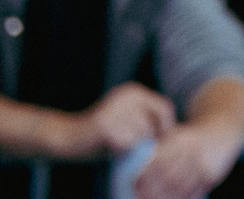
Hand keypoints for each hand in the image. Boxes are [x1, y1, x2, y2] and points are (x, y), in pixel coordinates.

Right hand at [58, 83, 176, 157]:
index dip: (166, 127)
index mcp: (133, 92)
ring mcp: (116, 109)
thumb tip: (177, 133)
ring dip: (136, 147)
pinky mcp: (106, 125)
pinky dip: (124, 152)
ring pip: (143, 135)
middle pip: (156, 122)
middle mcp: (126, 95)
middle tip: (139, 148)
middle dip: (152, 138)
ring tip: (121, 147)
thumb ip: (148, 123)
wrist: (66, 139)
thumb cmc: (102, 136)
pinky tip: (112, 149)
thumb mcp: (129, 123)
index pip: (164, 108)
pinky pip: (128, 144)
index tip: (159, 141)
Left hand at [133, 121, 241, 198]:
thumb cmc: (192, 138)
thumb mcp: (176, 136)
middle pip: (170, 177)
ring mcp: (205, 164)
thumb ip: (159, 151)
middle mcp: (194, 151)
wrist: (223, 129)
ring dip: (166, 198)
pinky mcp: (214, 175)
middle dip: (154, 191)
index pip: (160, 161)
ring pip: (182, 187)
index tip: (135, 185)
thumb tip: (138, 175)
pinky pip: (195, 192)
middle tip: (141, 197)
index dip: (146, 175)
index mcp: (181, 140)